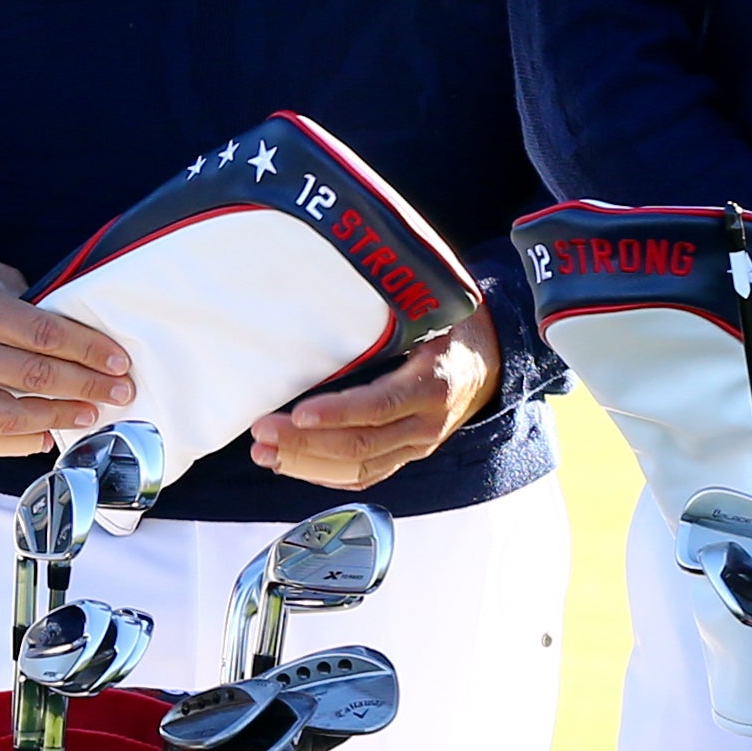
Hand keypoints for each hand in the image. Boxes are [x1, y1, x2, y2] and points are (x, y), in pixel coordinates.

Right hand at [0, 253, 134, 454]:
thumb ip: (14, 290)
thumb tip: (55, 313)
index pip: (45, 333)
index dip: (87, 349)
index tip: (119, 361)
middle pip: (35, 376)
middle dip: (86, 385)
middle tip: (120, 392)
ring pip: (9, 414)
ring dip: (56, 417)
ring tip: (88, 416)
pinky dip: (13, 443)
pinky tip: (41, 439)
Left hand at [247, 307, 497, 488]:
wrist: (489, 362)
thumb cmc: (452, 328)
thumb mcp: (433, 310)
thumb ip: (394, 307)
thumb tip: (345, 274)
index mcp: (433, 384)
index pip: (380, 406)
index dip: (338, 413)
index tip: (298, 412)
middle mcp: (425, 423)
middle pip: (360, 446)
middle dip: (305, 443)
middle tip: (262, 432)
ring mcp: (416, 445)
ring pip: (358, 469)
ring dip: (305, 465)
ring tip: (263, 453)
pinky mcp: (405, 455)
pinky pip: (364, 476)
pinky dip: (324, 476)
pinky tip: (289, 465)